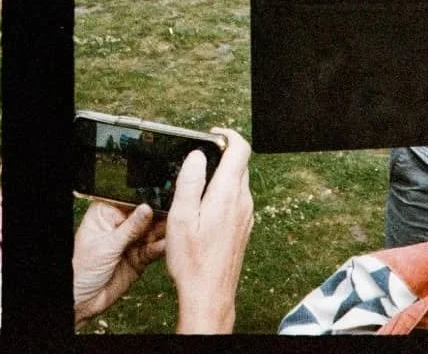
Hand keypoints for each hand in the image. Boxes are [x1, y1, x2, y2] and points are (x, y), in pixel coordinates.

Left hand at [73, 201, 165, 327]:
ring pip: (151, 233)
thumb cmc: (81, 268)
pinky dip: (158, 248)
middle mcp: (119, 226)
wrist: (82, 300)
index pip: (130, 202)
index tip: (161, 201)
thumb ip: (130, 228)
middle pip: (144, 216)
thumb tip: (146, 208)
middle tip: (171, 218)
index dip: (145, 202)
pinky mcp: (137, 258)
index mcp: (105, 214)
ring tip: (171, 232)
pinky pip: (151, 250)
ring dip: (161, 233)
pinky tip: (163, 245)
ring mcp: (129, 242)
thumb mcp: (107, 245)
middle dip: (157, 218)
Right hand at [166, 128, 252, 333]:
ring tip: (196, 183)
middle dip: (221, 154)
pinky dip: (223, 192)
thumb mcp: (181, 216)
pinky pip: (237, 198)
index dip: (227, 135)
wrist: (209, 293)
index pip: (240, 149)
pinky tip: (203, 207)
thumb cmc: (192, 259)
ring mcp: (246, 215)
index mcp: (227, 194)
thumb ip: (190, 181)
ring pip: (238, 181)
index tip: (211, 134)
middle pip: (240, 163)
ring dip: (221, 174)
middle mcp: (243, 202)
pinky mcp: (244, 226)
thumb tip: (197, 155)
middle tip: (196, 158)